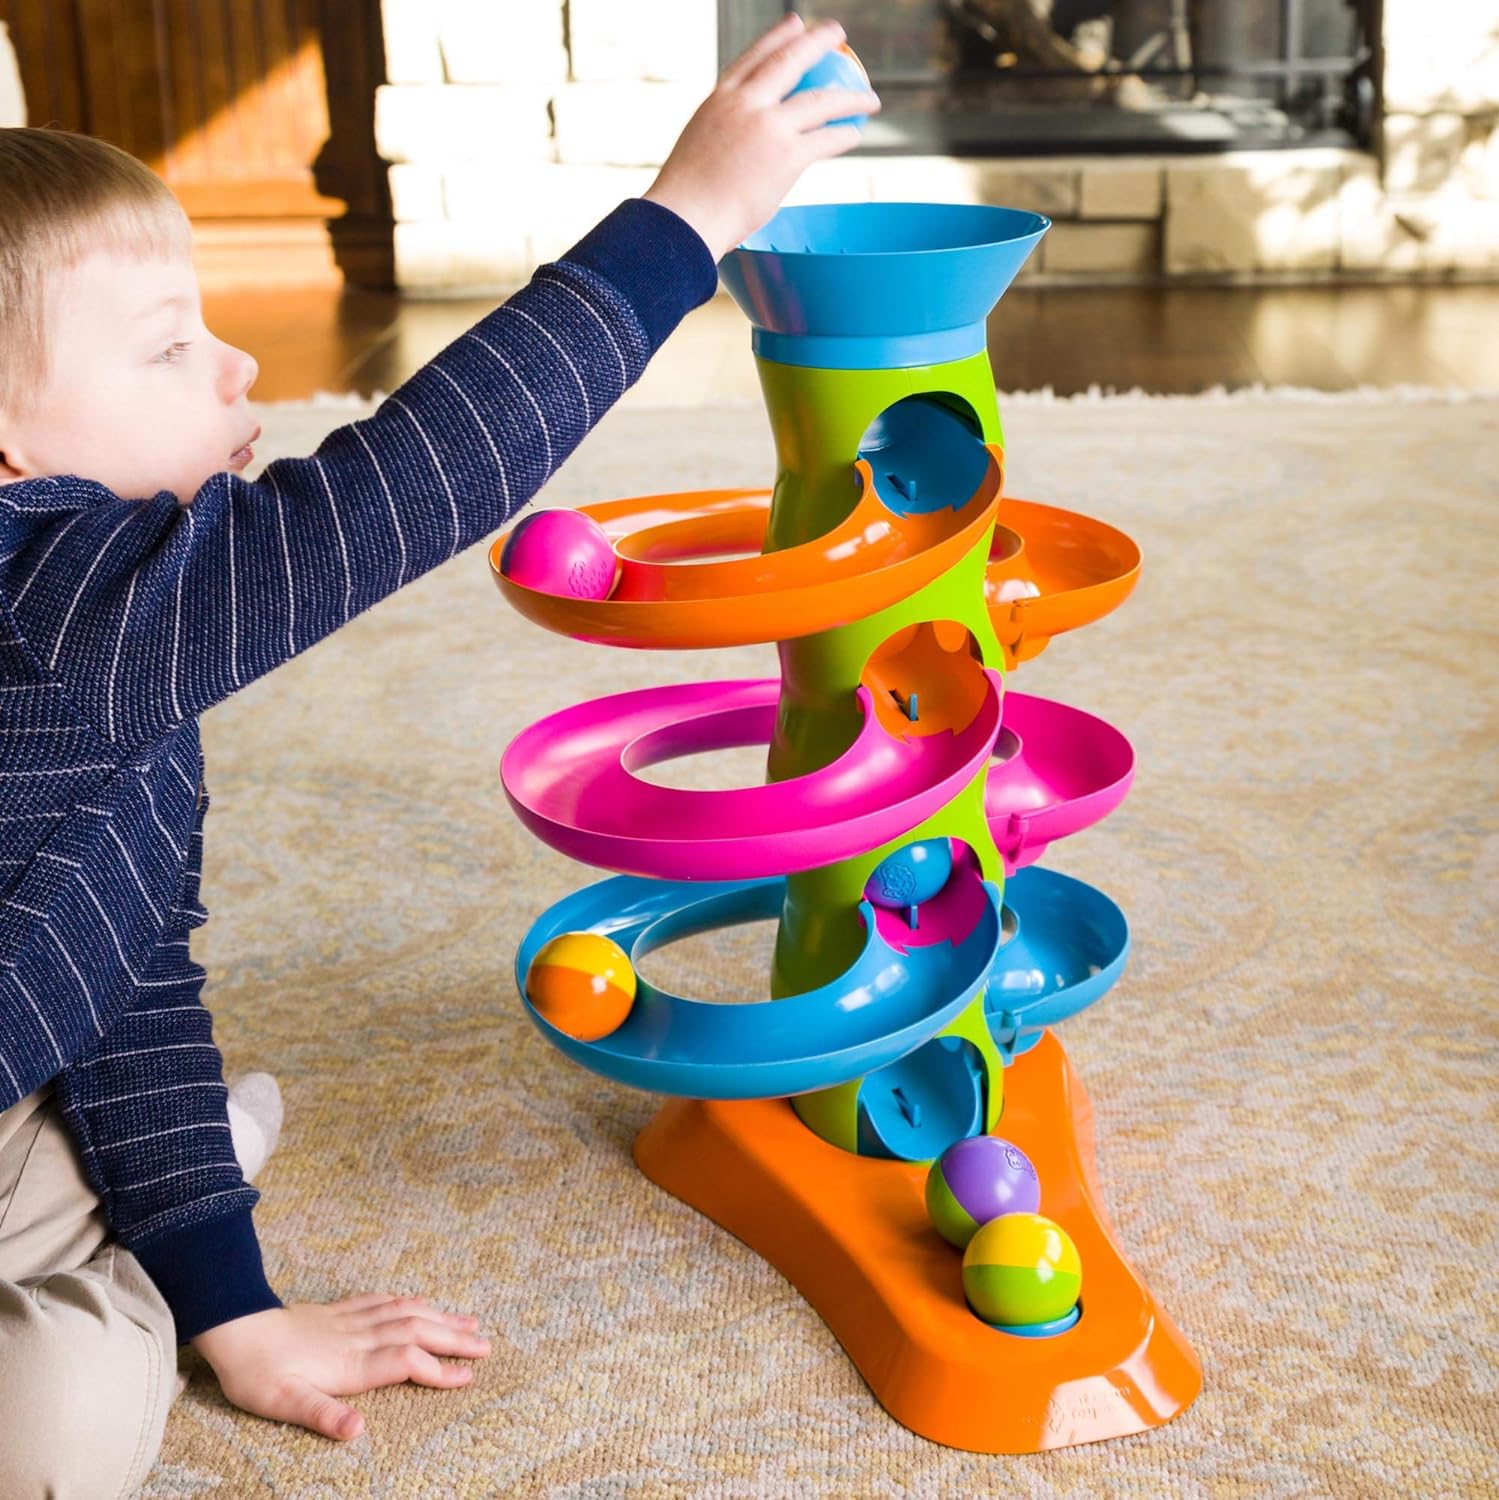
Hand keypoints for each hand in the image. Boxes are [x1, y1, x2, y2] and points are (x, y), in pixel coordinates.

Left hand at [189, 1293, 491, 1440]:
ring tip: (470, 1321)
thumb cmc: (258, 1373)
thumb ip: (324, 1416)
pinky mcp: (339, 1310)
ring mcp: (351, 1320)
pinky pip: (383, 1301)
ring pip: (406, 1314)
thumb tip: (358, 1432)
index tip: (468, 1377)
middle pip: (417, 1332)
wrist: (236, 1328)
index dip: (439, 1370)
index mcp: (351, 1362)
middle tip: (486, 1345)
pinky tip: (420, 1301)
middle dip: (454, 1339)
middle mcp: (359, 1336)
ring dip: (440, 1318)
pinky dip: (409, 1301)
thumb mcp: (284, 1403)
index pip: (406, 1362)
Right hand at [643, 14, 880, 260]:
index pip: (754, 57)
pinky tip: (855, 133)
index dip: (779, 37)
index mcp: (720, 99)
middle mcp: (745, 104)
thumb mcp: (700, 146)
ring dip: (850, 96)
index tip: (797, 24)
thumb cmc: (688, 198)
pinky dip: (844, 134)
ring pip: (820, 100)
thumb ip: (727, 134)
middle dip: (819, 41)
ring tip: (869, 97)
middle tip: (838, 33)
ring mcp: (767, 128)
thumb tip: (743, 146)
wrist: (685, 220)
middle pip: (790, 61)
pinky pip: (825, 139)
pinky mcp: (786, 157)